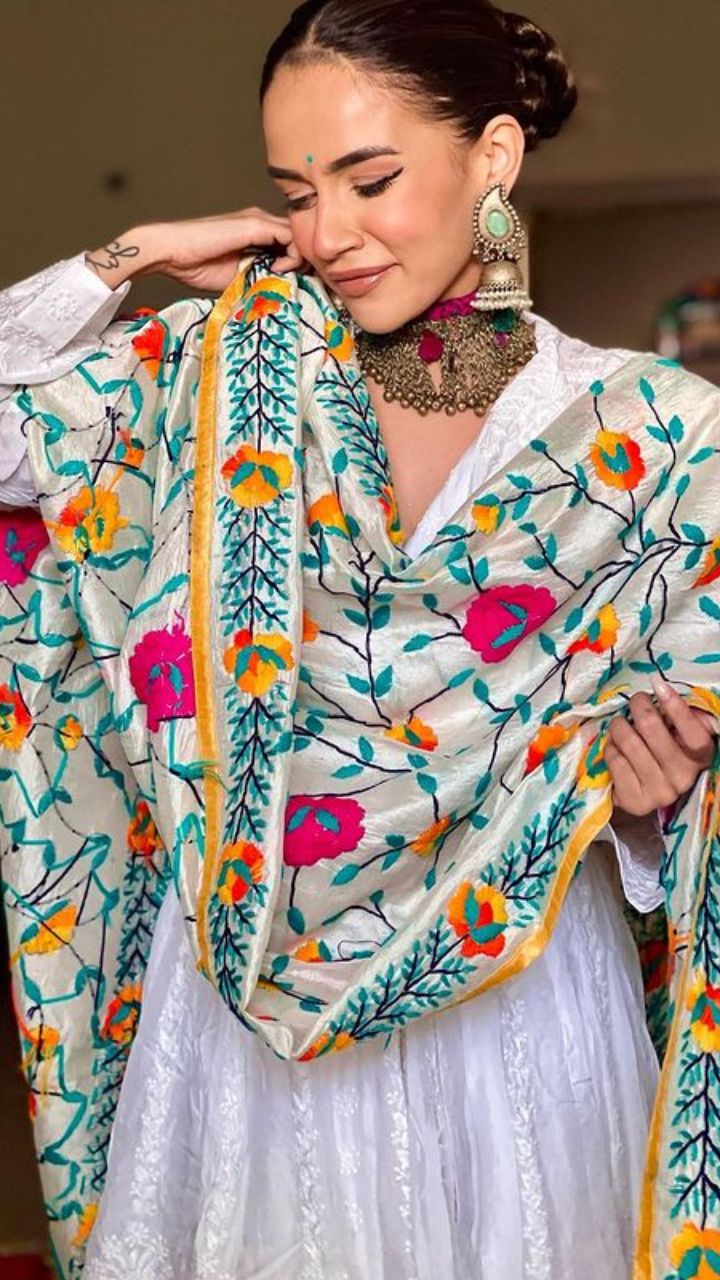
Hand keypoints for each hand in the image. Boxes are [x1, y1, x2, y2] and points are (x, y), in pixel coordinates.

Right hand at [86, 208, 305, 292]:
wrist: (171, 252)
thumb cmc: (196, 265)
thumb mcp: (237, 275)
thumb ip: (259, 275)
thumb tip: (280, 288)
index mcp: (254, 233)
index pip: (288, 244)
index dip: (297, 264)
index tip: (295, 283)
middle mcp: (259, 222)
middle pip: (296, 238)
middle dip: (303, 262)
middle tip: (298, 282)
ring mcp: (257, 221)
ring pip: (296, 236)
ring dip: (299, 259)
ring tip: (286, 277)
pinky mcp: (255, 224)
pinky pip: (289, 237)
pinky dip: (292, 255)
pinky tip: (279, 269)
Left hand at [605, 677, 715, 817]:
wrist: (646, 790)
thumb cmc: (663, 752)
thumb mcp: (678, 734)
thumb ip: (679, 715)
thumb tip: (664, 688)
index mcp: (699, 758)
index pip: (693, 733)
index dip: (675, 707)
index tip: (658, 685)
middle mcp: (683, 778)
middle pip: (651, 728)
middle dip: (639, 706)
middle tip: (635, 702)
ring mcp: (659, 792)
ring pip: (628, 742)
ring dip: (619, 726)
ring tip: (621, 725)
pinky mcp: (635, 801)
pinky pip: (614, 759)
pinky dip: (610, 748)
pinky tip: (616, 749)